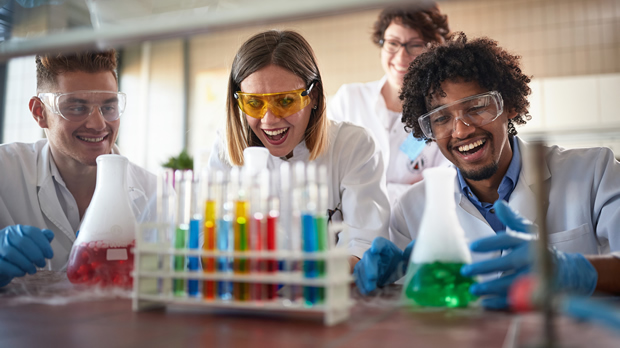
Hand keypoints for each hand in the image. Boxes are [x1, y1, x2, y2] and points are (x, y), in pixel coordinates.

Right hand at [0, 225, 54, 286]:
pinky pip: (3, 265)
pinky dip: (15, 270)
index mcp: (17, 230)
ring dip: (26, 264)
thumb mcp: (31, 246)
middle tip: (42, 264)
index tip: (50, 255)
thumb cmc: (18, 255)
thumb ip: (40, 239)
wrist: (2, 267)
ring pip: (11, 253)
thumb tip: (49, 234)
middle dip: (36, 255)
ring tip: (33, 270)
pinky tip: (22, 273)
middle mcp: (5, 236)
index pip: (32, 232)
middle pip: (23, 242)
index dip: (43, 244)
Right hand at [354, 237, 414, 294]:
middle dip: (369, 267)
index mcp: (384, 246)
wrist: (391, 268)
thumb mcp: (406, 260)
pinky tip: (367, 291)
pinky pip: (358, 276)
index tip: (375, 250)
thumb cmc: (398, 262)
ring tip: (370, 289)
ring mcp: (366, 262)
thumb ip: (410, 255)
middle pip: (368, 257)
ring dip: (364, 278)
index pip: (379, 242)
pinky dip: (362, 284)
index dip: (376, 245)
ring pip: (361, 267)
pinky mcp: (362, 272)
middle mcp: (373, 252)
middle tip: (372, 278)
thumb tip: (415, 247)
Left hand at [460, 200, 597, 309]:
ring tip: (473, 289)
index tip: (472, 246)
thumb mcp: (529, 232)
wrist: (570, 271)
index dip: (490, 243)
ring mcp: (537, 277)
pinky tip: (485, 303)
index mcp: (529, 241)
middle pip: (507, 262)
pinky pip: (518, 299)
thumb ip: (512, 220)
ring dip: (490, 288)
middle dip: (485, 267)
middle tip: (465, 270)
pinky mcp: (538, 294)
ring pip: (511, 283)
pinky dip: (501, 302)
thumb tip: (498, 203)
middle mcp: (533, 258)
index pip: (508, 239)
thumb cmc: (540, 248)